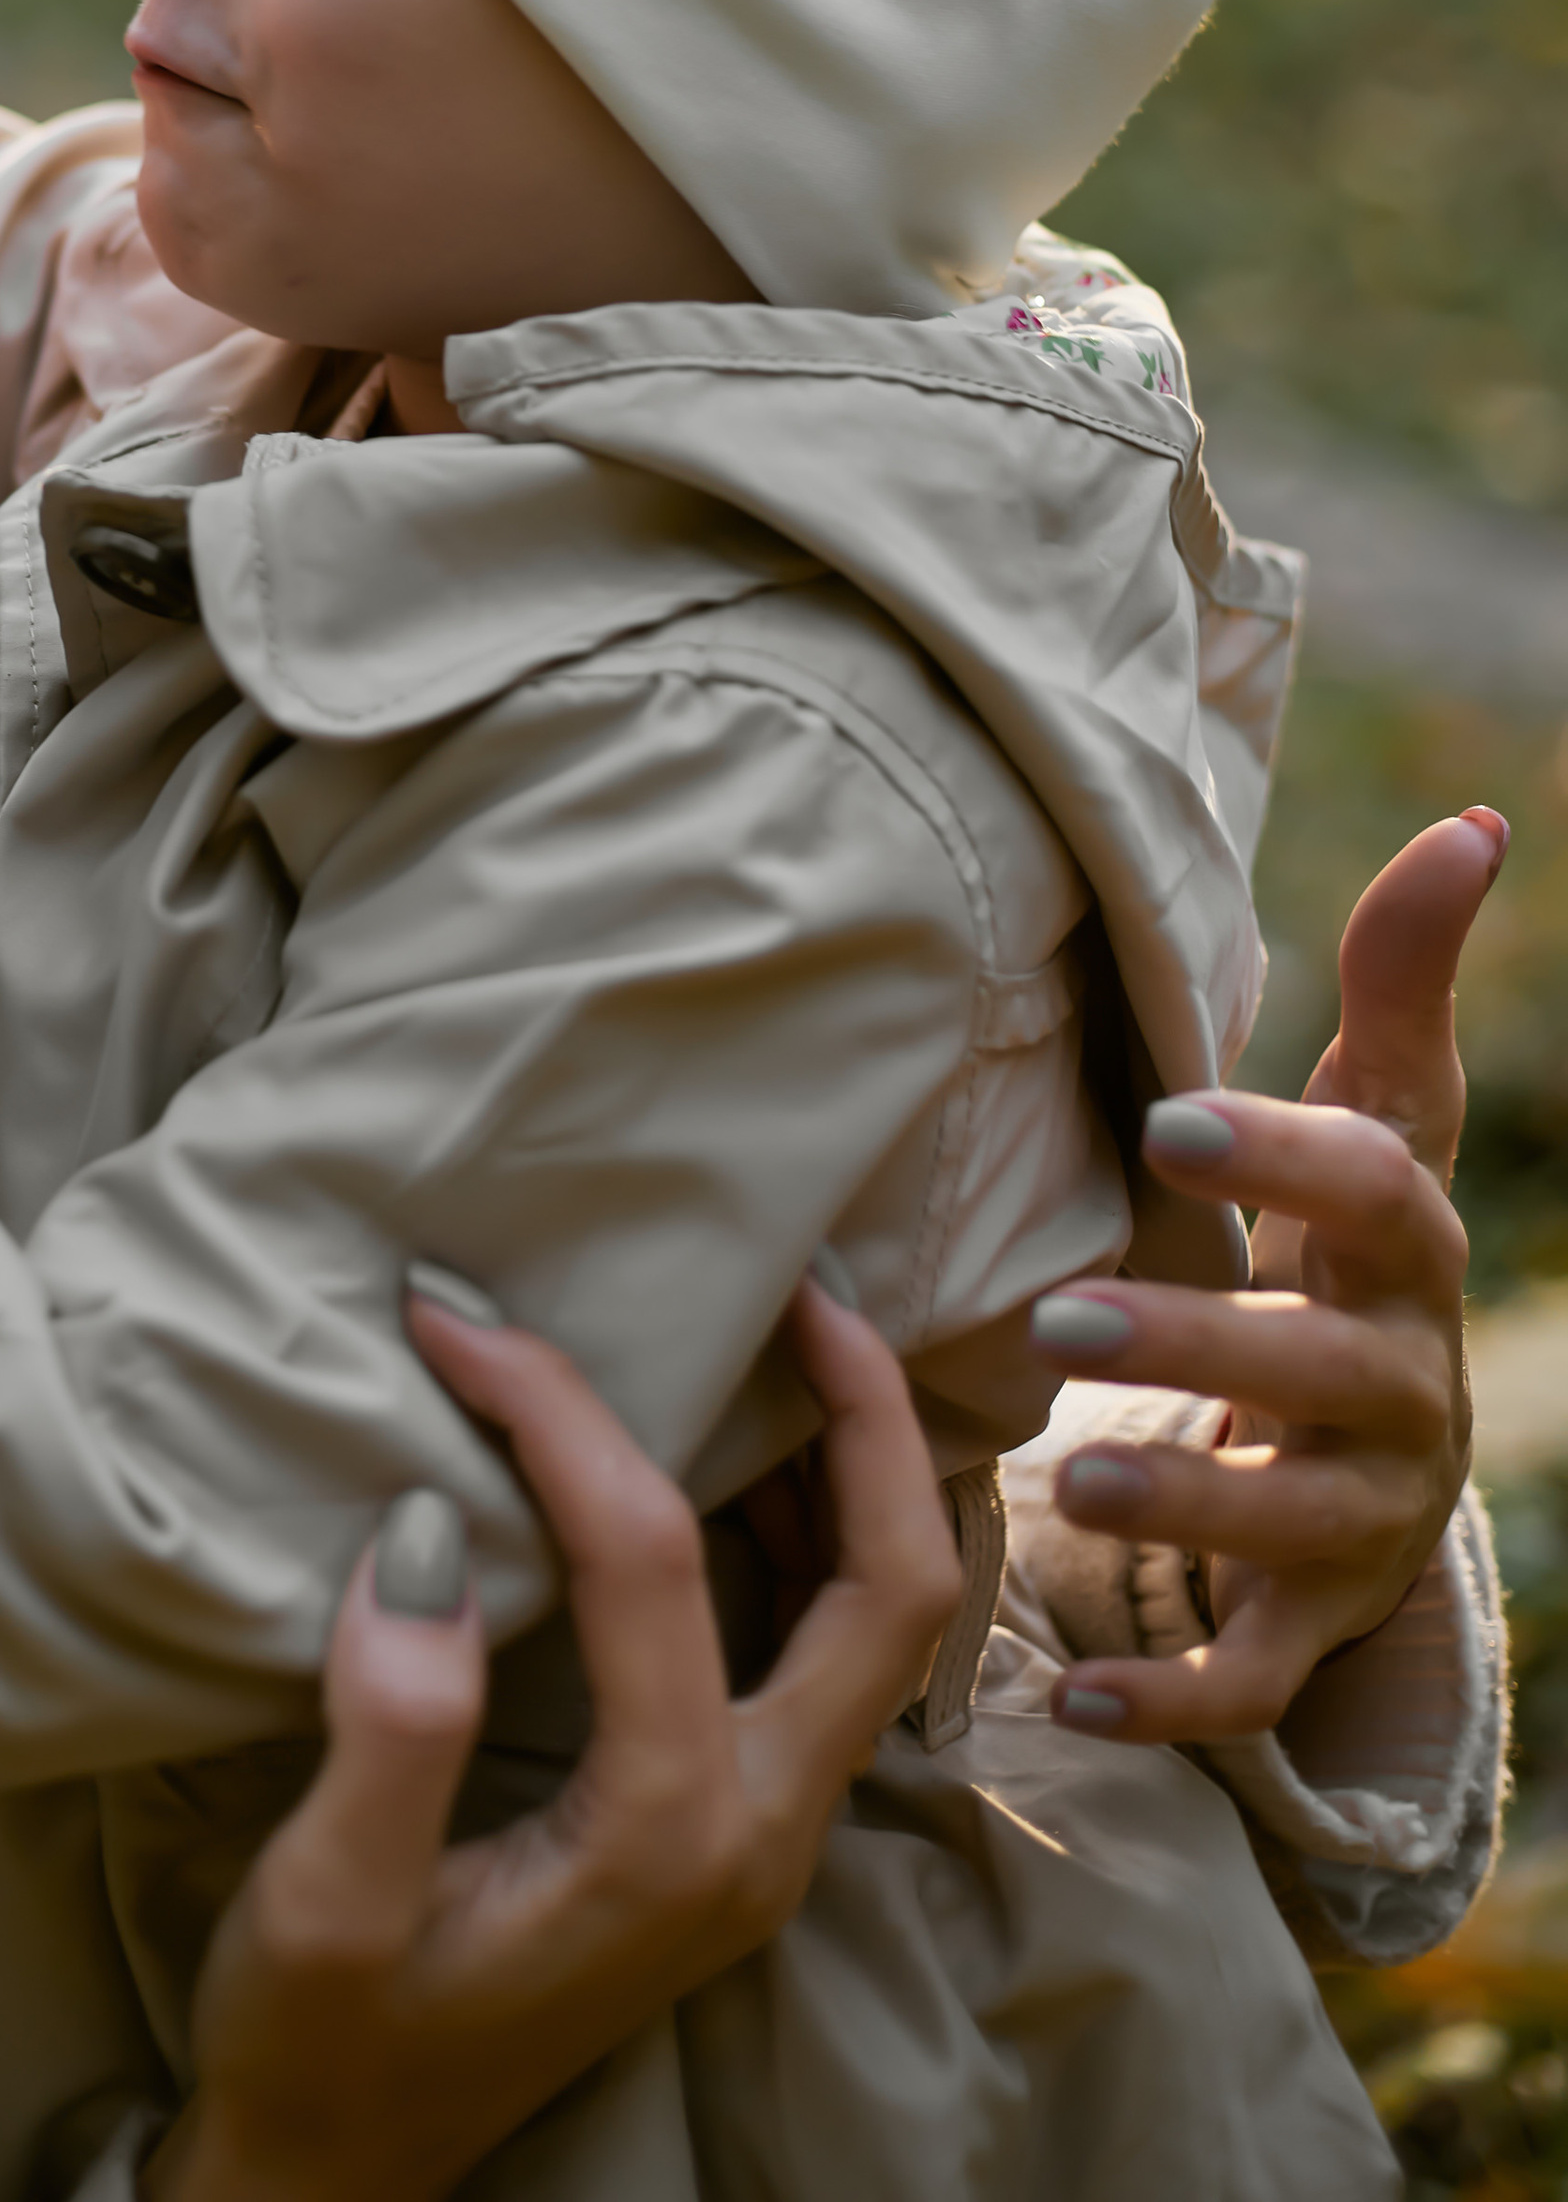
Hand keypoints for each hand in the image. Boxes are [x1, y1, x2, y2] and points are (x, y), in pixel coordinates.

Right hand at [155, 1279, 957, 2201]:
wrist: (343, 2177)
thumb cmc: (321, 2043)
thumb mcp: (321, 1903)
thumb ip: (389, 1725)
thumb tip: (427, 1526)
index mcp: (668, 1834)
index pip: (648, 1551)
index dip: (553, 1407)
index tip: (452, 1313)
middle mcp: (758, 1828)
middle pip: (892, 1587)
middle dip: (864, 1413)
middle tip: (795, 1276)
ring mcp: (762, 1833)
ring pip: (884, 1619)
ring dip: (859, 1467)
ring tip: (780, 1334)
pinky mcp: (730, 1826)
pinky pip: (823, 1649)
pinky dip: (811, 1531)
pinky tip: (727, 1462)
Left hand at [1032, 806, 1499, 1745]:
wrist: (1373, 1436)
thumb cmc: (1346, 1242)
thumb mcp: (1379, 1115)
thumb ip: (1402, 979)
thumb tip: (1471, 824)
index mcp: (1404, 1258)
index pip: (1378, 1194)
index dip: (1287, 1158)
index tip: (1169, 1117)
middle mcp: (1404, 1390)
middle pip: (1324, 1373)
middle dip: (1203, 1346)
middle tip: (1058, 1313)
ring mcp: (1364, 1518)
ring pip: (1291, 1526)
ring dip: (1184, 1509)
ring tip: (1067, 1478)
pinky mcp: (1311, 1619)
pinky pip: (1255, 1680)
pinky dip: (1175, 1705)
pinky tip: (1070, 1701)